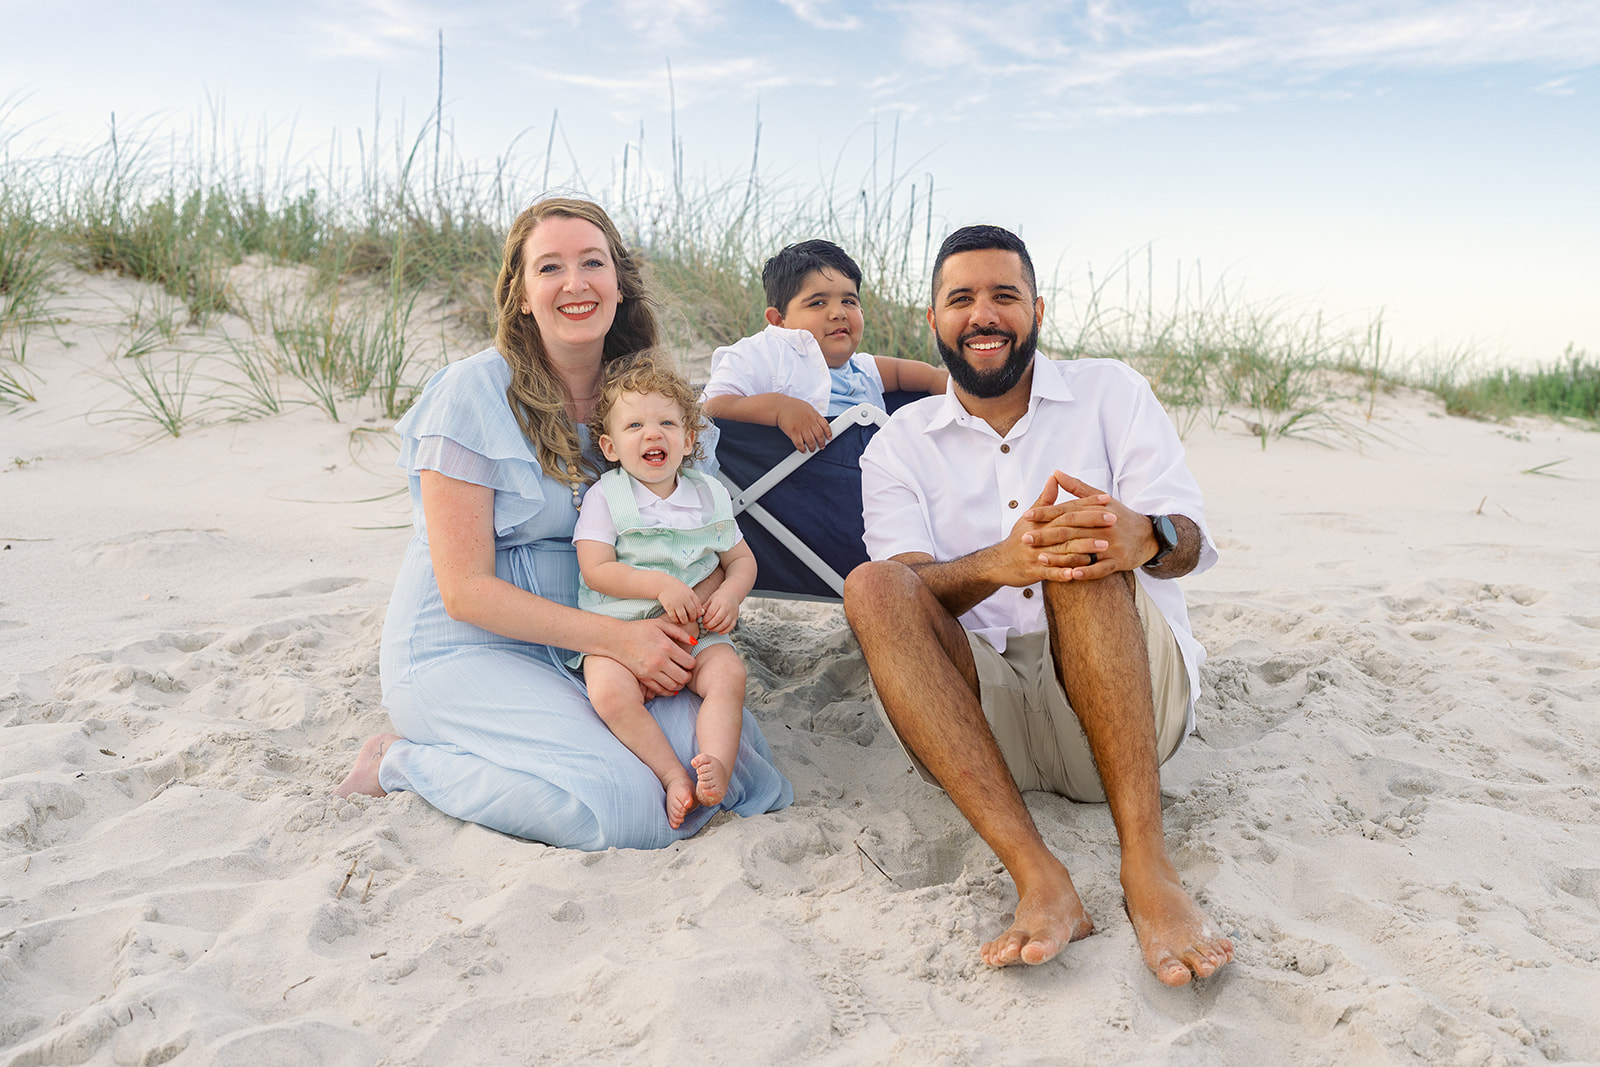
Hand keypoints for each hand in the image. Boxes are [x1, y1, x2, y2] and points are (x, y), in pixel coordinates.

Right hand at [615, 616, 698, 696]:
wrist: (616, 638)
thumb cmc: (639, 629)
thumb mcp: (660, 625)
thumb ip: (679, 632)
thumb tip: (695, 642)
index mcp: (666, 646)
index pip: (689, 663)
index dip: (693, 664)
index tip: (690, 662)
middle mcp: (660, 661)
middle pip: (683, 677)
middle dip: (688, 676)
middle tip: (686, 672)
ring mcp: (651, 671)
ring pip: (673, 686)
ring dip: (680, 684)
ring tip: (679, 678)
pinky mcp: (643, 678)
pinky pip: (660, 690)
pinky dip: (668, 691)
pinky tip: (670, 685)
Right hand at [655, 577, 702, 625]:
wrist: (662, 584)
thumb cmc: (676, 587)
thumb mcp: (687, 590)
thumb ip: (693, 599)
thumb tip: (700, 611)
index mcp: (690, 594)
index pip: (698, 607)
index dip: (698, 613)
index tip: (697, 616)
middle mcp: (684, 599)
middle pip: (692, 613)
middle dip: (692, 619)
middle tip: (691, 620)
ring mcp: (676, 603)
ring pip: (683, 617)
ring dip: (685, 621)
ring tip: (684, 621)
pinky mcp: (669, 607)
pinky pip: (674, 617)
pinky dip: (676, 620)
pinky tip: (677, 620)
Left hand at [699, 588, 741, 633]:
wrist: (732, 594)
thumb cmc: (720, 597)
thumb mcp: (711, 599)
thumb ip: (705, 608)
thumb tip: (698, 616)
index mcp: (718, 602)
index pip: (711, 613)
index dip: (706, 619)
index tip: (702, 621)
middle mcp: (726, 607)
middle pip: (717, 619)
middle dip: (709, 625)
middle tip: (705, 626)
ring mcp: (732, 613)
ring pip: (724, 624)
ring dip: (716, 629)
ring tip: (710, 629)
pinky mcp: (735, 617)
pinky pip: (731, 626)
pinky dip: (725, 631)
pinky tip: (719, 632)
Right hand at [774, 396, 831, 452]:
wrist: (779, 406)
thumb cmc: (792, 406)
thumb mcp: (807, 407)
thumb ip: (814, 415)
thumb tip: (819, 422)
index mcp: (814, 415)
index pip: (825, 426)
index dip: (828, 433)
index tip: (829, 438)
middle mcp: (809, 422)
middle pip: (819, 435)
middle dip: (822, 443)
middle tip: (821, 446)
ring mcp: (801, 427)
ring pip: (811, 441)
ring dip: (813, 447)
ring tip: (812, 449)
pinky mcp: (793, 432)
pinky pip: (800, 444)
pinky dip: (802, 449)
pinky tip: (803, 450)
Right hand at [987, 476, 1097, 585]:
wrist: (998, 562)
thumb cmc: (1018, 539)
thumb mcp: (1030, 517)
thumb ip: (1046, 499)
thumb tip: (1055, 477)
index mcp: (1041, 521)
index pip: (1067, 508)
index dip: (1087, 503)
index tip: (1107, 499)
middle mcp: (1039, 535)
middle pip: (1068, 526)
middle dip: (1091, 522)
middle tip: (1113, 519)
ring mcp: (1036, 554)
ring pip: (1063, 550)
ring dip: (1084, 548)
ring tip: (1104, 547)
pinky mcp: (1033, 571)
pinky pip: (1049, 572)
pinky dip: (1062, 573)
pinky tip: (1078, 574)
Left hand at [1020, 471, 1151, 580]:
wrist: (1148, 535)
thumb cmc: (1119, 517)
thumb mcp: (1101, 499)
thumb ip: (1077, 487)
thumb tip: (1056, 473)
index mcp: (1097, 509)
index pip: (1067, 510)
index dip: (1046, 513)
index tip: (1026, 516)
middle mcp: (1104, 525)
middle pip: (1071, 530)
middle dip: (1046, 534)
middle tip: (1025, 538)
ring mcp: (1112, 544)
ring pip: (1083, 549)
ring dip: (1061, 555)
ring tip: (1040, 558)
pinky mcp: (1119, 560)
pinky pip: (1101, 568)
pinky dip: (1086, 572)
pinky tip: (1070, 574)